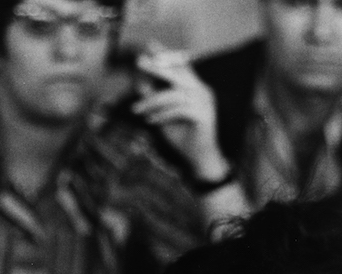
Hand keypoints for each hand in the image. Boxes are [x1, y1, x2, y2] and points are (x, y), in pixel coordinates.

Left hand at [132, 44, 229, 182]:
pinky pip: (179, 110)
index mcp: (195, 87)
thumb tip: (138, 82)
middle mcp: (202, 91)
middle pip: (179, 73)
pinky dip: (162, 115)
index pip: (180, 66)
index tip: (149, 45)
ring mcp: (205, 102)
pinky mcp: (204, 115)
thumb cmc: (181, 136)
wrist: (198, 158)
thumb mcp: (162, 115)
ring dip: (152, 101)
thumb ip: (154, 99)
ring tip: (136, 110)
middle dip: (158, 66)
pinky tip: (150, 122)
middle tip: (139, 61)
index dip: (166, 55)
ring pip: (174, 93)